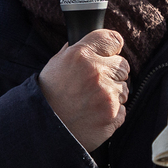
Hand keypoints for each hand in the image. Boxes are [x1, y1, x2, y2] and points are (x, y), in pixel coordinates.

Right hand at [38, 30, 129, 152]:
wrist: (43, 129)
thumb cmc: (48, 95)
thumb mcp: (56, 64)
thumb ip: (76, 50)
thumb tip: (94, 42)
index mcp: (81, 55)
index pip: (113, 39)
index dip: (111, 47)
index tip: (109, 53)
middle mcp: (97, 72)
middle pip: (123, 65)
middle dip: (112, 73)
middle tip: (94, 83)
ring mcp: (107, 95)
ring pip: (124, 88)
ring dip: (112, 93)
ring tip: (90, 101)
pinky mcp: (113, 115)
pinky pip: (122, 109)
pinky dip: (112, 112)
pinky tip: (94, 113)